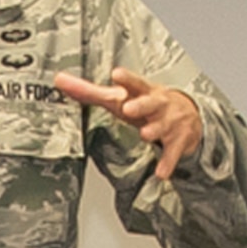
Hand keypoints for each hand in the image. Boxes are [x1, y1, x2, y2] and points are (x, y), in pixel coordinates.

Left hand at [54, 67, 202, 179]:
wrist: (187, 114)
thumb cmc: (145, 104)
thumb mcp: (120, 96)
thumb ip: (89, 91)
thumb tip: (59, 81)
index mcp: (142, 92)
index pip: (134, 83)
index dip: (126, 79)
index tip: (116, 74)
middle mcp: (157, 104)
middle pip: (149, 103)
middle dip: (141, 105)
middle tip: (129, 108)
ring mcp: (169, 122)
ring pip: (161, 126)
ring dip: (153, 130)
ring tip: (145, 134)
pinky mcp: (177, 141)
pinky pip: (172, 153)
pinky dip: (167, 163)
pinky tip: (161, 173)